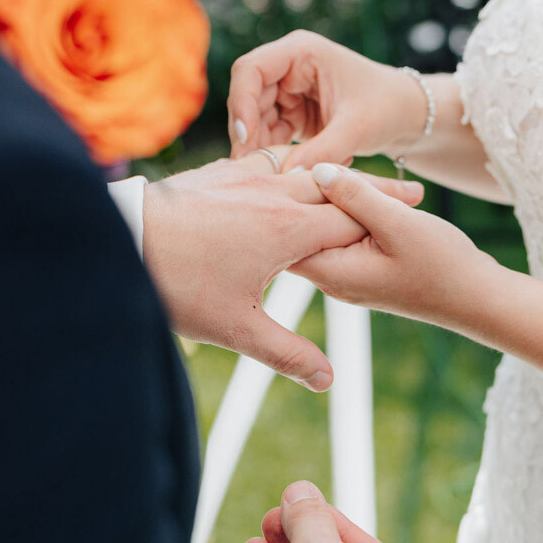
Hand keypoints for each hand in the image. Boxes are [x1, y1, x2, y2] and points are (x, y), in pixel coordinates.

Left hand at [140, 161, 421, 385]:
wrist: (121, 237)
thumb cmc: (177, 284)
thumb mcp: (236, 329)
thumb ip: (287, 352)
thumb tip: (328, 380)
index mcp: (289, 229)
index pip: (355, 217)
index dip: (390, 212)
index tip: (421, 207)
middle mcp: (274, 194)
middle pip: (337, 186)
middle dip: (372, 190)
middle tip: (406, 190)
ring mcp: (244, 177)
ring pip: (302, 170)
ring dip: (332, 177)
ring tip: (355, 182)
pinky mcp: (218, 171)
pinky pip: (267, 162)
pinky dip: (290, 167)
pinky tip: (287, 173)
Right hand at [227, 31, 426, 171]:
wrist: (408, 116)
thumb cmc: (387, 108)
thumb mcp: (356, 128)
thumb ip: (322, 151)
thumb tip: (284, 175)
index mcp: (301, 52)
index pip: (251, 69)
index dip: (241, 101)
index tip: (245, 137)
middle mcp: (289, 66)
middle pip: (247, 96)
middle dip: (248, 132)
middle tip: (250, 168)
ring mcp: (288, 89)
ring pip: (254, 118)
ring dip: (259, 146)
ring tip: (270, 175)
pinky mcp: (292, 112)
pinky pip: (268, 133)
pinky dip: (273, 153)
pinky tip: (287, 172)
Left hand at [295, 165, 497, 326]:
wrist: (477, 298)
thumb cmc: (442, 264)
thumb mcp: (397, 222)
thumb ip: (355, 196)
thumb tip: (315, 170)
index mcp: (331, 270)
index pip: (287, 227)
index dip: (291, 192)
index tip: (308, 162)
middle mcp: (330, 277)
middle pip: (303, 224)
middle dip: (317, 190)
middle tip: (338, 164)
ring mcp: (344, 274)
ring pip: (324, 225)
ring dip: (340, 197)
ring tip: (368, 180)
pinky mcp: (360, 267)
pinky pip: (342, 232)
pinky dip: (354, 210)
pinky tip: (373, 192)